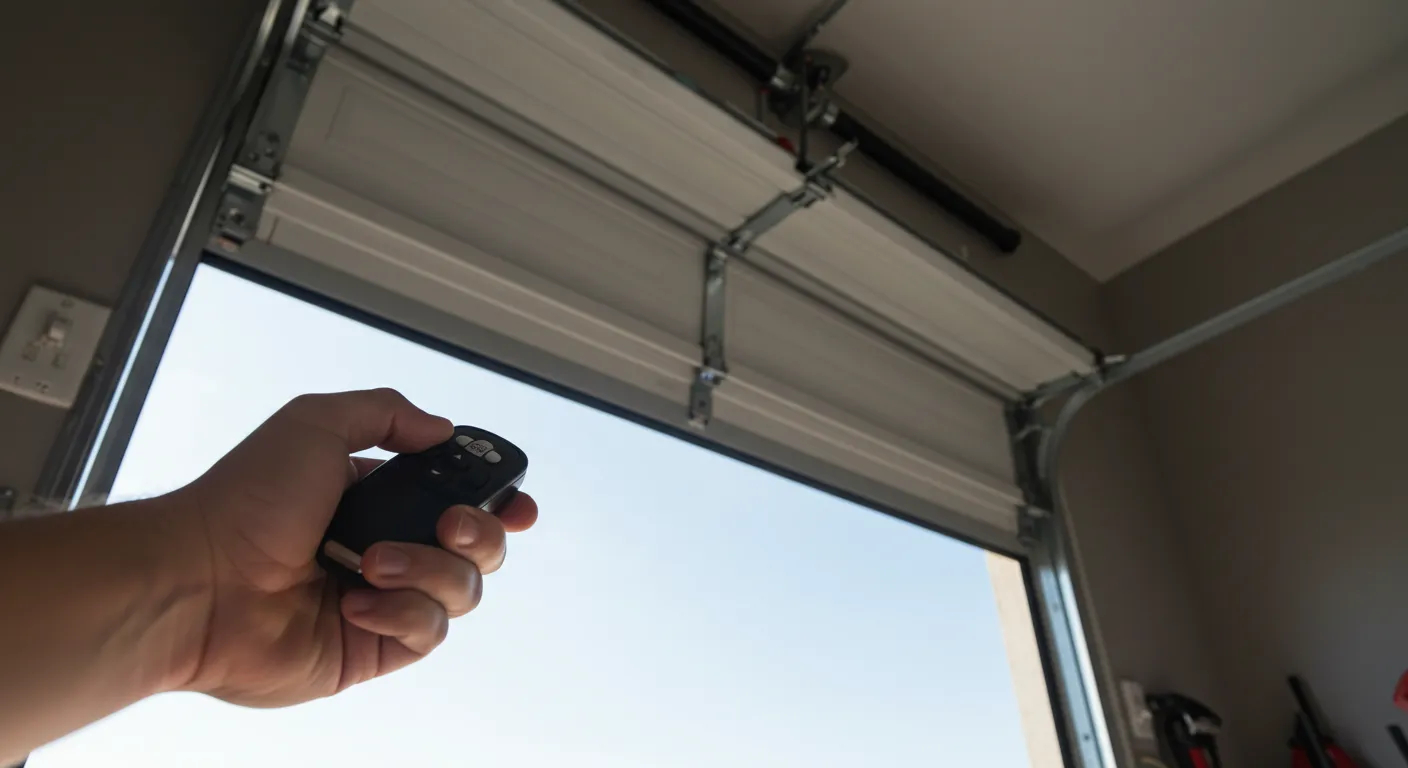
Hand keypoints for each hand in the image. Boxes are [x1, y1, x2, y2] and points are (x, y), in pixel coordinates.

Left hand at [166, 389, 536, 705]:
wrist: (196, 580)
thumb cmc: (242, 502)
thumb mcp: (314, 423)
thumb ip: (386, 413)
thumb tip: (441, 430)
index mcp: (376, 496)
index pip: (458, 496)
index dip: (498, 500)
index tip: (519, 502)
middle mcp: (386, 548)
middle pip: (478, 546)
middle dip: (481, 532)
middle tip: (453, 523)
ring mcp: (382, 600)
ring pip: (462, 589)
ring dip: (428, 569)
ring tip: (373, 561)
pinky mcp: (371, 648)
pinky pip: (427, 632)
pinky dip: (403, 612)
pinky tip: (354, 602)